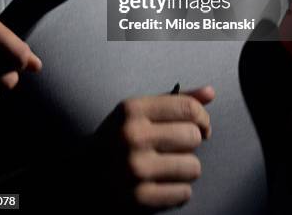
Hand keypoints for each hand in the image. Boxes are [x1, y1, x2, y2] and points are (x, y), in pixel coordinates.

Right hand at [90, 85, 214, 211]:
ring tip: (168, 166)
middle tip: (177, 147)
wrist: (80, 178)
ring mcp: (135, 169)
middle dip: (191, 143)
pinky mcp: (138, 199)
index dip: (202, 117)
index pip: (187, 108)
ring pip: (193, 166)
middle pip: (193, 136)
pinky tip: (162, 184)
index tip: (201, 125)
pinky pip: (183, 193)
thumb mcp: (138, 112)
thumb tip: (211, 92)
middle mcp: (132, 136)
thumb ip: (175, 101)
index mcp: (132, 110)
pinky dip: (178, 190)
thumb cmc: (116, 140)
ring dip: (186, 169)